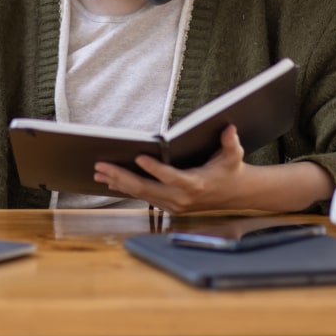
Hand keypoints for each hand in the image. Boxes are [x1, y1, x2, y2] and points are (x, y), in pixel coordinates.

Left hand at [93, 124, 246, 213]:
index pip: (171, 177)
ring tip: (99, 172)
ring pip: (142, 195)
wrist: (237, 194)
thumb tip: (230, 128)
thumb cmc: (232, 170)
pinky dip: (126, 189)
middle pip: (147, 189)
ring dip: (118, 183)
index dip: (155, 168)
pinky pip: (144, 198)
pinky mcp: (170, 207)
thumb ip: (231, 143)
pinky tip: (111, 181)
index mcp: (196, 184)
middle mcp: (182, 198)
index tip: (139, 157)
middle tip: (101, 165)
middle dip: (122, 176)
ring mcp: (175, 205)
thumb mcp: (234, 155)